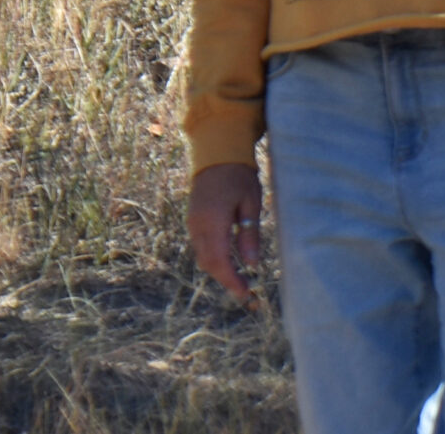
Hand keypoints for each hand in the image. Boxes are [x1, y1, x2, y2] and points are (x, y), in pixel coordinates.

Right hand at [187, 161, 263, 302]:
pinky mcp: (193, 219)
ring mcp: (192, 221)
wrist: (216, 152)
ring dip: (219, 270)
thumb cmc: (238, 175)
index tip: (246, 293)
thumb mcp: (251, 203)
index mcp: (213, 221)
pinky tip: (228, 259)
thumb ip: (249, 235)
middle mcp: (198, 225)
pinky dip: (213, 257)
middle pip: (208, 263)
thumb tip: (252, 265)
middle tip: (246, 291)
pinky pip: (200, 246)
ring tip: (239, 278)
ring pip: (203, 256)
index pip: (220, 261)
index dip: (231, 281)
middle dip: (226, 280)